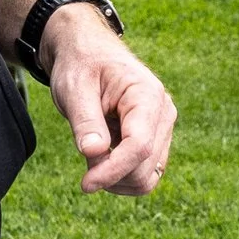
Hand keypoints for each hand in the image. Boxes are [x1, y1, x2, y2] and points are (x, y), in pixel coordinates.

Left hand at [41, 3, 176, 194]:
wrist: (89, 55)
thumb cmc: (81, 66)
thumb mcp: (74, 88)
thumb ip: (85, 121)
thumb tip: (94, 153)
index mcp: (147, 95)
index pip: (139, 145)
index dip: (112, 170)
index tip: (85, 184)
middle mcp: (163, 113)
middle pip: (144, 167)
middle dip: (110, 174)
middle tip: (83, 153)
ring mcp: (163, 129)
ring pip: (147, 178)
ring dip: (116, 180)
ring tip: (93, 155)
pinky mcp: (156, 141)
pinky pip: (145, 175)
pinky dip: (121, 178)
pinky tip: (103, 160)